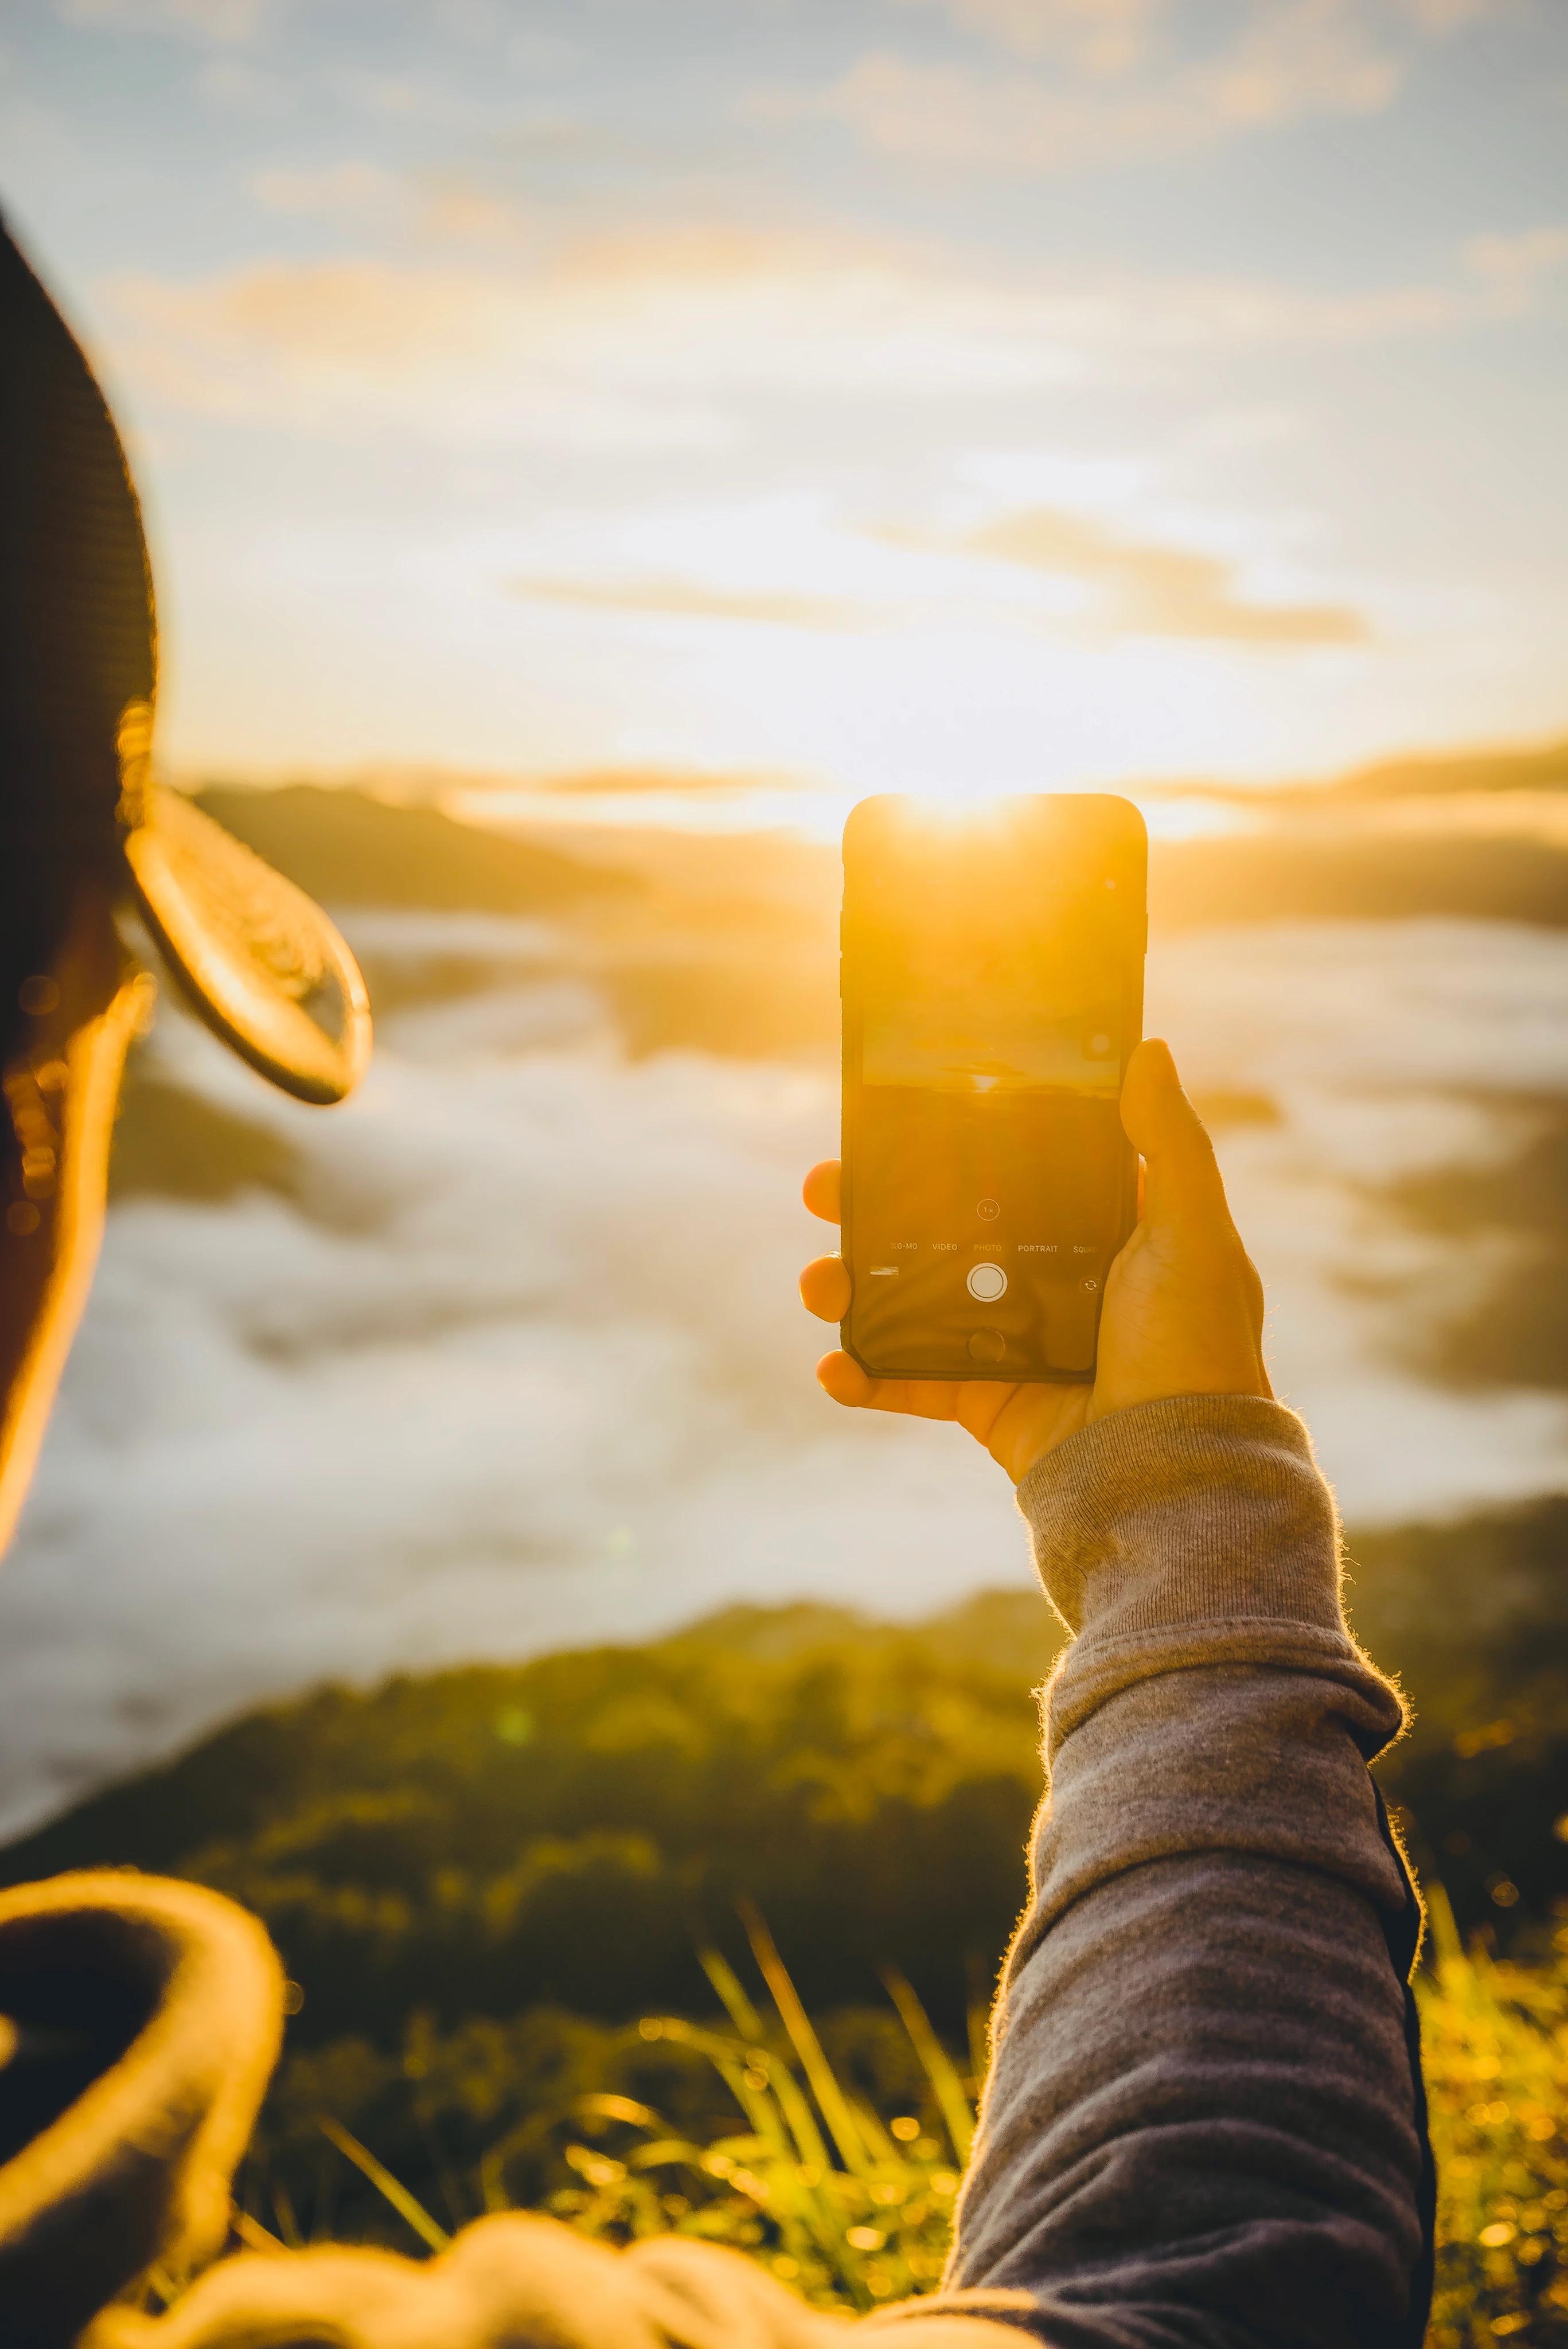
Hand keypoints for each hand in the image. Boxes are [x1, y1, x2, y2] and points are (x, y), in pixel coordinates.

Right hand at [799, 1037, 1270, 1485]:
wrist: (1175, 1476)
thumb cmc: (1194, 1350)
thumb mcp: (1192, 1235)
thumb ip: (1169, 1145)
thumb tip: (1149, 1049)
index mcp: (1096, 1233)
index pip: (1012, 1171)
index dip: (951, 1141)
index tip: (891, 1115)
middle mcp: (1048, 1283)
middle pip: (940, 1230)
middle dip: (870, 1209)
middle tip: (822, 1186)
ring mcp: (1010, 1344)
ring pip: (909, 1302)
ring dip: (849, 1288)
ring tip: (816, 1283)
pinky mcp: (985, 1403)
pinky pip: (909, 1384)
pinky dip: (863, 1376)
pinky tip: (831, 1366)